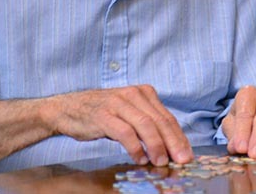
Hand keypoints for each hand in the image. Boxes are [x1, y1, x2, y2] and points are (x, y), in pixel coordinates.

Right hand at [49, 85, 192, 165]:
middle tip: (181, 160)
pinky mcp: (104, 115)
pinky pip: (125, 132)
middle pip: (160, 121)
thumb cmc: (102, 114)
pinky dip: (135, 147)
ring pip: (146, 125)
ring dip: (156, 146)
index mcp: (143, 93)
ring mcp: (118, 103)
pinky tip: (140, 158)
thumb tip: (170, 147)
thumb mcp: (128, 114)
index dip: (179, 137)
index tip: (187, 154)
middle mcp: (133, 94)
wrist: (68, 109)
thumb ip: (147, 125)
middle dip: (173, 143)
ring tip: (161, 162)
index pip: (167, 117)